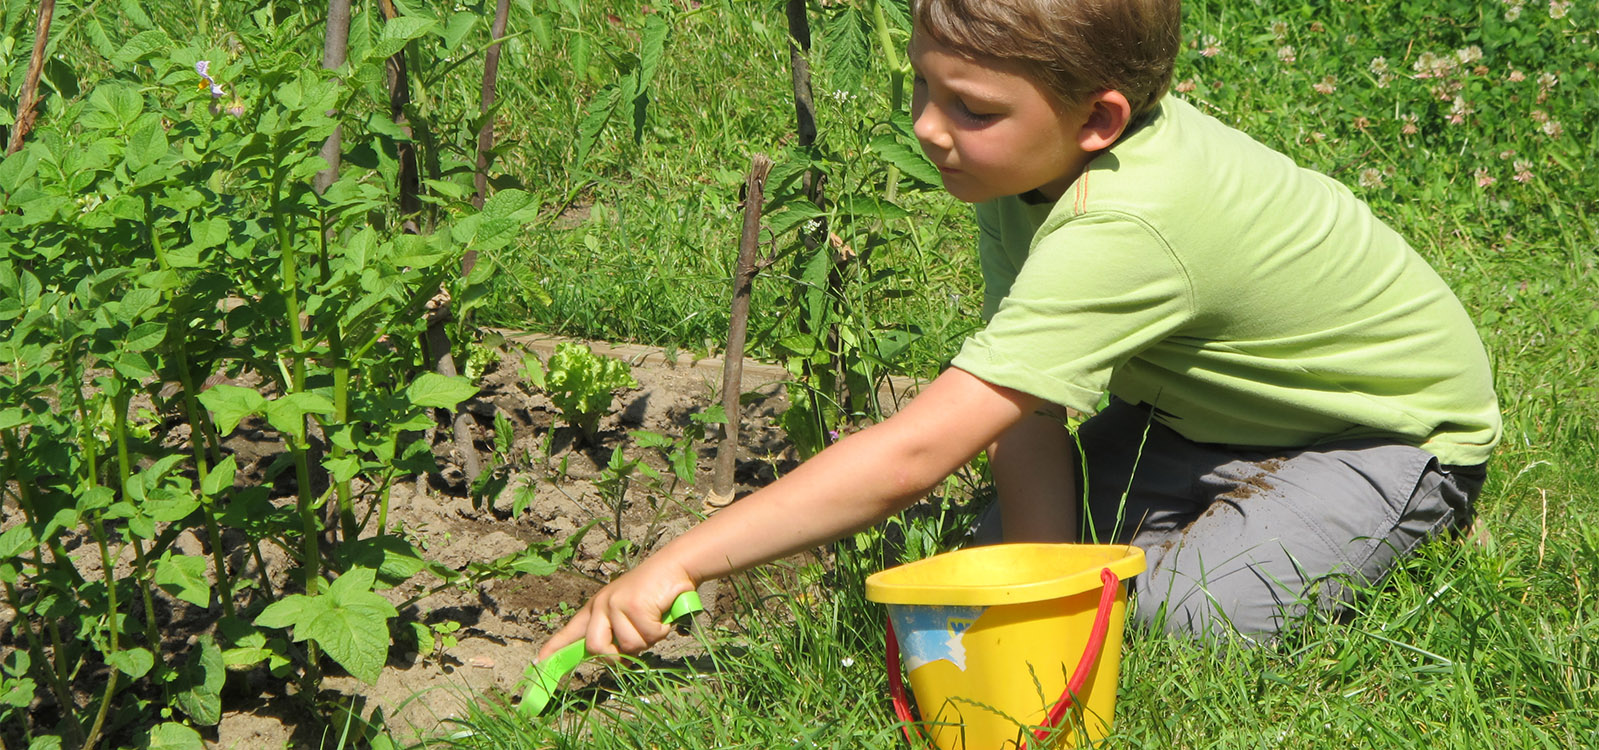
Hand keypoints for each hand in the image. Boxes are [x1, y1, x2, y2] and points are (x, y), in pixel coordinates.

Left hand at [536, 558, 695, 660]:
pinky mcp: (634, 606)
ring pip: (628, 646)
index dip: (554, 648)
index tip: (538, 662)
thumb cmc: (653, 593)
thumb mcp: (628, 614)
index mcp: (596, 608)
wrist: (674, 566)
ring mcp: (616, 605)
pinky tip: (661, 613)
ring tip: (653, 619)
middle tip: (636, 643)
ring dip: (647, 639)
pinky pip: (648, 636)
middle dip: (617, 654)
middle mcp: (602, 605)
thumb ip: (617, 635)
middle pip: (596, 648)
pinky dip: (660, 630)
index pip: (571, 631)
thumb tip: (615, 662)